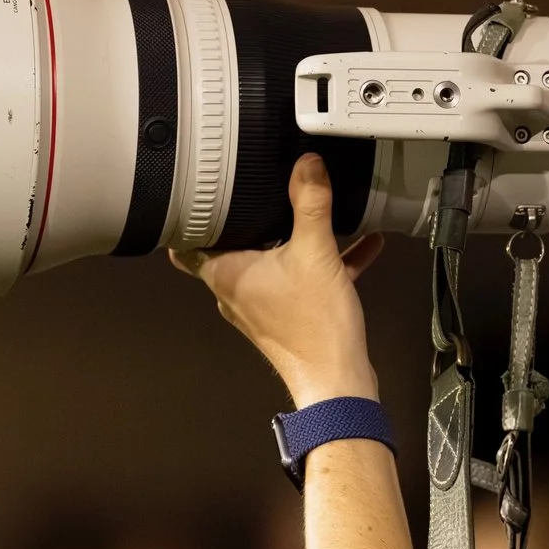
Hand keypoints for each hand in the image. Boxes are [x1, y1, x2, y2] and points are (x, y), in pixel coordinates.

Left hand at [171, 154, 386, 406]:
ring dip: (290, 239)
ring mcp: (262, 305)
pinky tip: (361, 244)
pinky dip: (324, 261)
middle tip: (259, 189)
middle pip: (230, 247)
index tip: (203, 190)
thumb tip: (308, 166)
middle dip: (247, 220)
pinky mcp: (290, 315)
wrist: (338, 382)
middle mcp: (236, 291)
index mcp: (226, 274)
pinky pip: (304, 278)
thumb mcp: (315, 252)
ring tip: (313, 212)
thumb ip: (311, 204)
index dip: (192, 216)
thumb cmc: (315, 328)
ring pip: (270, 262)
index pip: (187, 243)